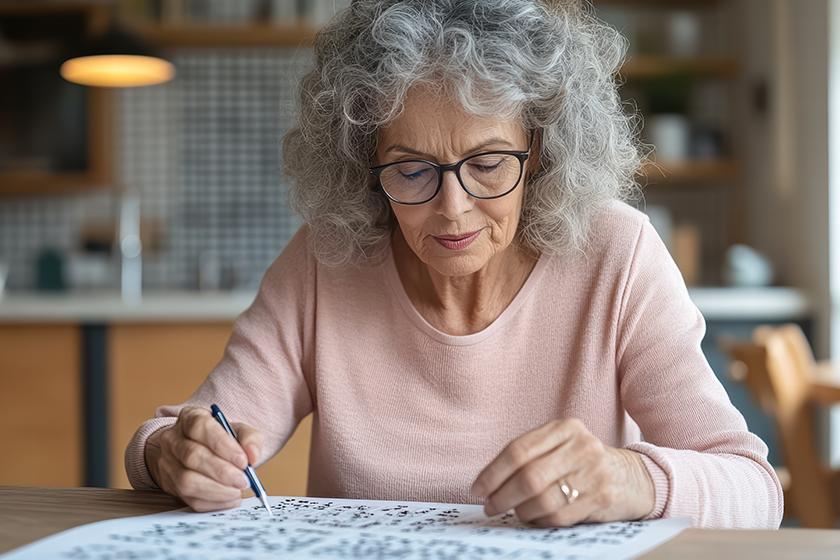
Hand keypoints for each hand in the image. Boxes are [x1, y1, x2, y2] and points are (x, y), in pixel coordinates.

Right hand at [144, 406, 264, 511]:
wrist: (194, 450)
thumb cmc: (217, 439)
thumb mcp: (236, 430)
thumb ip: (250, 438)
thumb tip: (252, 455)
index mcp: (190, 418)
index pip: (200, 427)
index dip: (222, 444)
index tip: (243, 460)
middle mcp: (173, 439)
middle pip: (193, 456)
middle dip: (222, 472)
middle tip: (244, 480)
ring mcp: (167, 464)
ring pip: (187, 481)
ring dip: (217, 490)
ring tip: (237, 490)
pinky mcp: (169, 486)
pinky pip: (189, 499)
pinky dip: (213, 502)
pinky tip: (229, 498)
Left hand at [470, 418, 653, 525]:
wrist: (634, 477)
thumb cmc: (583, 463)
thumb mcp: (561, 446)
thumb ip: (530, 455)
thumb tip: (487, 481)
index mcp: (565, 428)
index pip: (518, 450)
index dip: (493, 472)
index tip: (477, 488)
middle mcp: (581, 446)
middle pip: (528, 476)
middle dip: (502, 495)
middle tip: (490, 506)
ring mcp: (594, 472)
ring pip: (543, 499)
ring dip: (521, 510)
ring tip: (515, 512)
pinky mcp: (602, 497)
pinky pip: (560, 516)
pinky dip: (541, 521)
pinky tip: (536, 518)